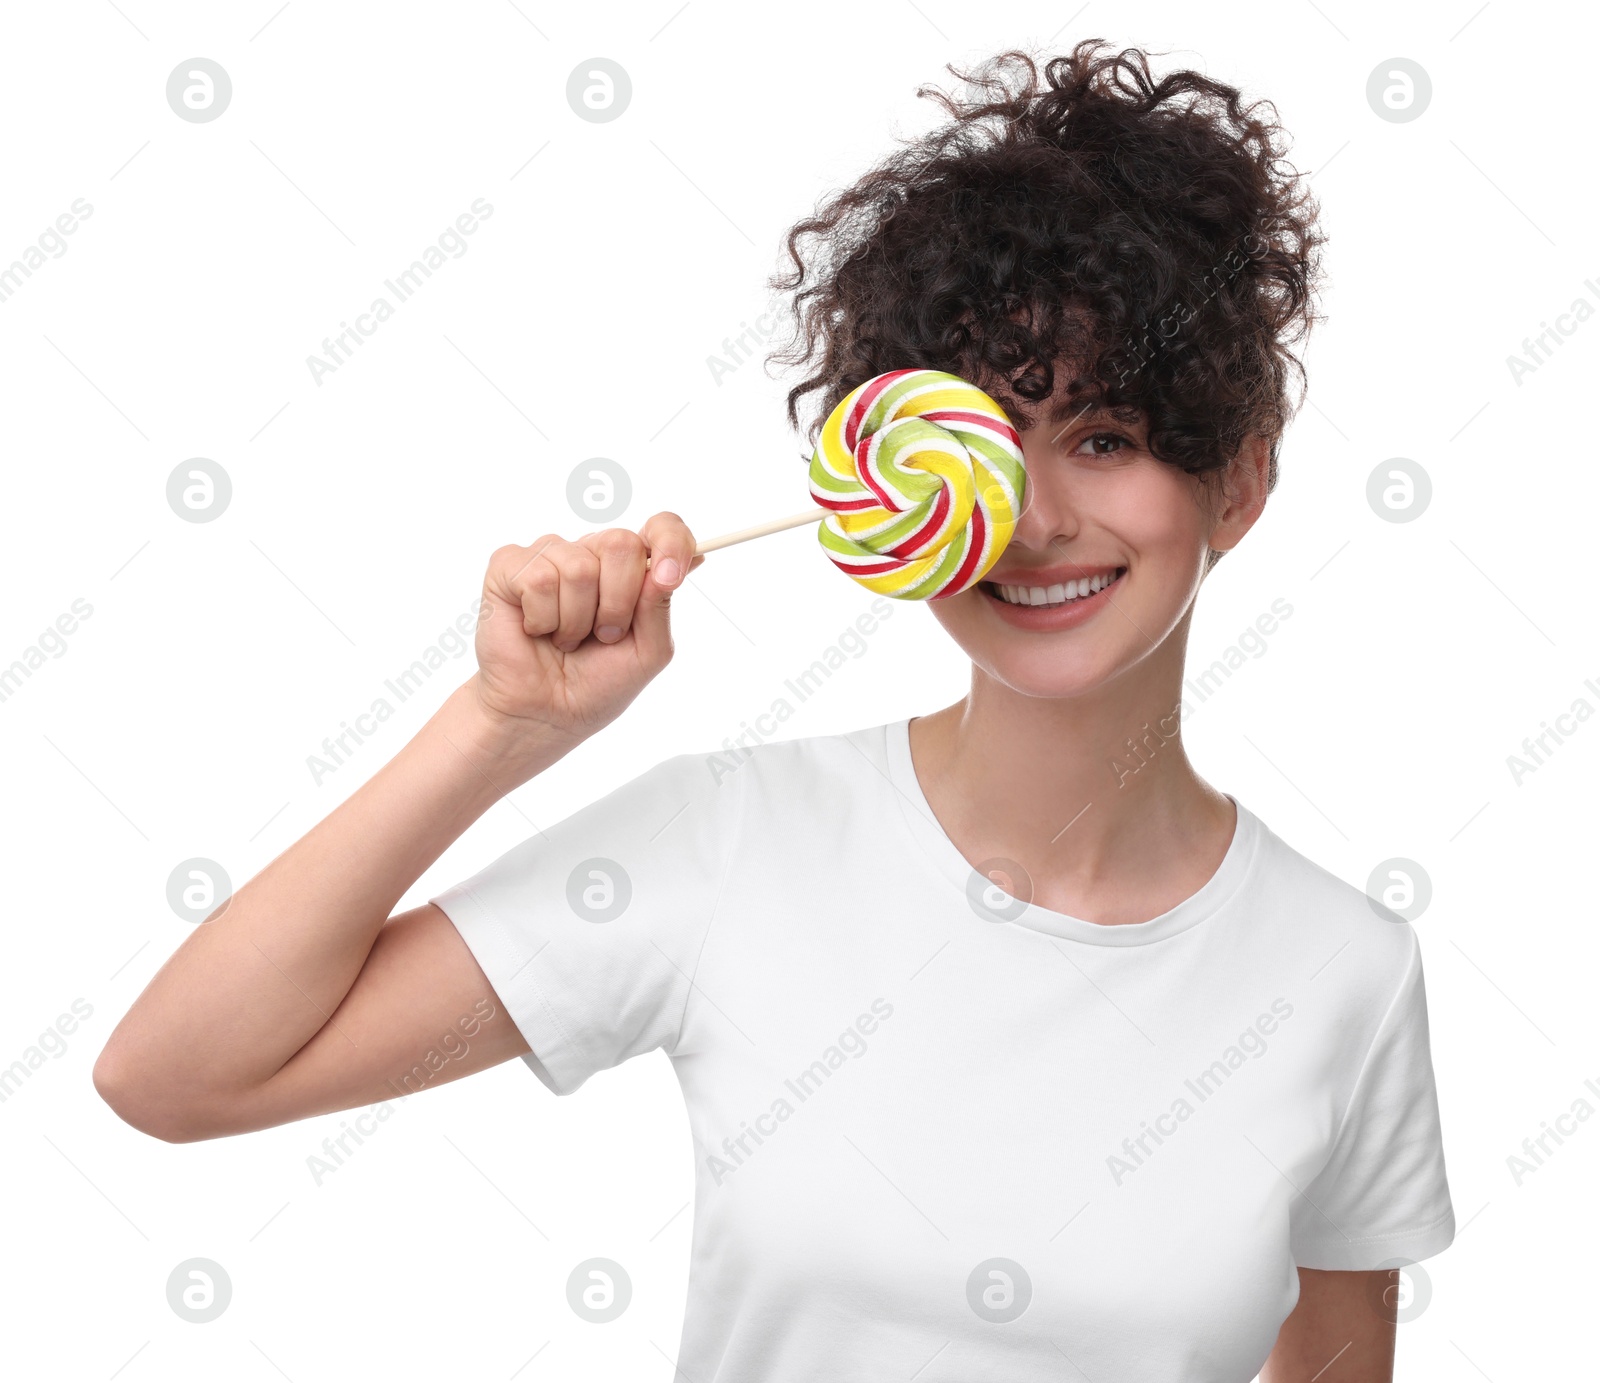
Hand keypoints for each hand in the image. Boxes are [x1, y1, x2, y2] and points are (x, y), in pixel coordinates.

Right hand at [469, 512, 704, 750]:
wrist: (547, 714)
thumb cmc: (597, 683)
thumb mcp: (648, 651)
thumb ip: (659, 606)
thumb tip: (665, 566)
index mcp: (630, 569)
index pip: (662, 527)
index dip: (671, 542)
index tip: (672, 576)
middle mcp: (591, 554)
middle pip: (620, 543)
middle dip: (618, 603)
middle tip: (603, 634)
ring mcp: (549, 556)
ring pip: (578, 568)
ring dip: (576, 621)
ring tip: (566, 639)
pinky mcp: (509, 567)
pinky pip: (538, 579)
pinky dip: (543, 619)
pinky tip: (536, 631)